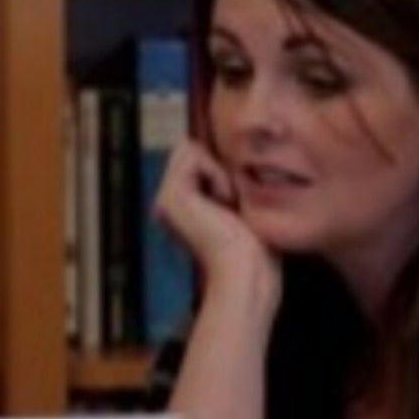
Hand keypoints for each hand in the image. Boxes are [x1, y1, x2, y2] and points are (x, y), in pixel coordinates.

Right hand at [151, 137, 279, 307]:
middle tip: (231, 203)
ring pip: (190, 149)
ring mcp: (165, 199)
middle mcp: (167, 202)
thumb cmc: (253, 246)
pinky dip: (216, 174)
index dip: (219, 168)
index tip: (234, 204)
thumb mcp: (240, 206)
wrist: (245, 269)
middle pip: (190, 149)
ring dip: (218, 171)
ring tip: (226, 204)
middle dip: (218, 167)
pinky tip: (223, 203)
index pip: (195, 158)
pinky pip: (193, 155)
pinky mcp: (170, 196)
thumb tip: (229, 158)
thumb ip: (226, 182)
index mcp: (181, 207)